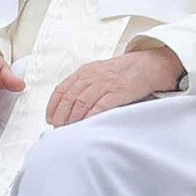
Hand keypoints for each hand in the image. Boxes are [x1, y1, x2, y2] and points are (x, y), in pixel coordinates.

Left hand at [46, 48, 184, 127]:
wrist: (145, 66)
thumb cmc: (120, 73)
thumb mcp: (97, 73)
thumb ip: (83, 86)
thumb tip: (66, 106)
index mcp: (84, 72)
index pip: (62, 89)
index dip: (53, 106)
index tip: (50, 118)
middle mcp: (92, 76)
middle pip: (69, 98)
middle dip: (61, 115)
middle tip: (58, 128)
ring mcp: (105, 83)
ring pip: (81, 102)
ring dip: (72, 118)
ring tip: (68, 129)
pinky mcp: (118, 92)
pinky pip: (100, 106)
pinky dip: (90, 116)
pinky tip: (85, 124)